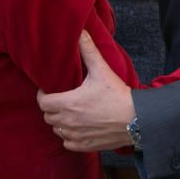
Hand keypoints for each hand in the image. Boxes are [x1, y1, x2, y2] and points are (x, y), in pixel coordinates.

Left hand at [37, 31, 134, 151]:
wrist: (137, 119)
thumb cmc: (118, 95)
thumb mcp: (101, 70)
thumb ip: (88, 50)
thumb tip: (81, 32)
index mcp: (69, 103)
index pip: (43, 102)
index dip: (43, 95)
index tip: (49, 90)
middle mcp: (70, 122)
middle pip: (48, 116)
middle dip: (51, 107)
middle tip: (59, 99)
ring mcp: (77, 136)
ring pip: (57, 130)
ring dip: (59, 121)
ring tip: (68, 112)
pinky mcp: (86, 145)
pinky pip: (67, 143)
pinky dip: (68, 136)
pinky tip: (77, 127)